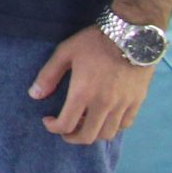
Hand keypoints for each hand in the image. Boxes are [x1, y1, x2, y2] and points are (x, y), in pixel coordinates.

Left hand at [30, 26, 153, 144]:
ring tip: (83, 122)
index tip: (48, 121)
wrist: (131, 35)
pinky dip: (113, 127)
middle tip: (65, 130)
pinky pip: (125, 124)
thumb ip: (48, 75)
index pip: (66, 125)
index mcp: (83, 93)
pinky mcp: (137, 102)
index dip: (53, 128)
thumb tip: (34, 95)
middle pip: (88, 136)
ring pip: (107, 134)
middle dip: (72, 137)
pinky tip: (104, 117)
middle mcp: (104, 104)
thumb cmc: (94, 42)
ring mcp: (123, 105)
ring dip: (92, 133)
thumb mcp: (65, 52)